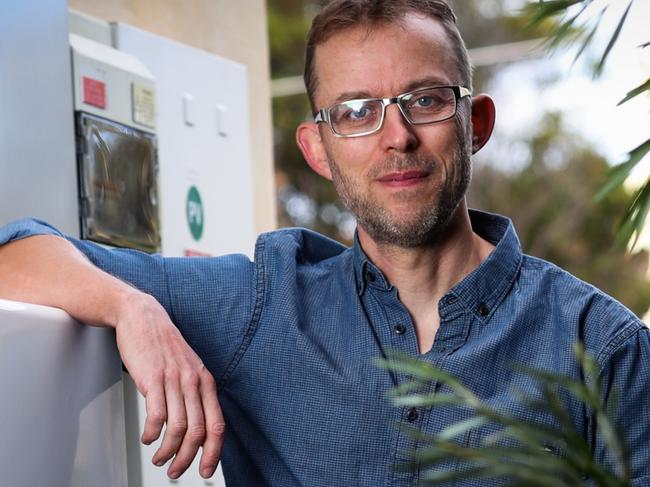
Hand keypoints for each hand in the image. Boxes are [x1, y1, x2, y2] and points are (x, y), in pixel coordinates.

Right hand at [115, 292, 224, 478]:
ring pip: (177, 428)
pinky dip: (151, 435)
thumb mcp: (189, 368)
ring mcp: (174, 379)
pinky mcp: (152, 377)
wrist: (143, 317)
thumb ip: (195, 395)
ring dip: (167, 452)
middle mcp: (193, 381)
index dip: (213, 453)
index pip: (217, 425)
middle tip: (175, 471)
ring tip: (159, 458)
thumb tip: (197, 430)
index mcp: (206, 381)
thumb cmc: (164, 346)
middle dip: (187, 459)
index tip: (204, 472)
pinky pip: (156, 416)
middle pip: (197, 432)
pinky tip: (147, 438)